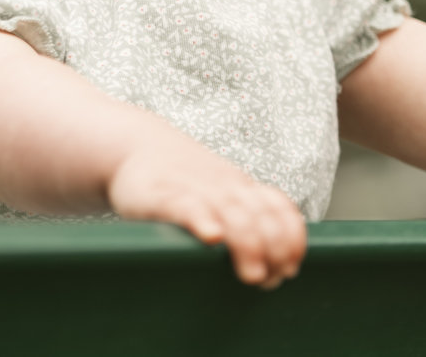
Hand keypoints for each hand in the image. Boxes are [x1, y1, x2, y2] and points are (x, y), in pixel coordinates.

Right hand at [107, 139, 305, 288]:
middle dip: (274, 251)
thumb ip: (244, 218)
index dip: (291, 240)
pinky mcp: (162, 196)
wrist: (134, 145)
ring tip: (252, 274)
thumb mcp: (219, 192)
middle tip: (269, 281)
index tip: (289, 268)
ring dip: (248, 244)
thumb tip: (274, 266)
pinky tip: (211, 236)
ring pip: (232, 214)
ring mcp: (195, 190)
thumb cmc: (180, 179)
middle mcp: (224, 188)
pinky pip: (187, 206)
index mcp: (240, 189)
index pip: (279, 210)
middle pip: (261, 217)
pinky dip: (202, 220)